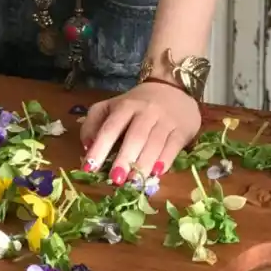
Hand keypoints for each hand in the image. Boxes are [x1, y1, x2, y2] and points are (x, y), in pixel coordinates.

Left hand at [79, 81, 200, 183]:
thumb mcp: (112, 106)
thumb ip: (95, 123)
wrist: (175, 88)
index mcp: (126, 106)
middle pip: (135, 137)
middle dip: (124, 159)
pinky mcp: (182, 130)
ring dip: (143, 165)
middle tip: (115, 180)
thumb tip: (87, 147)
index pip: (110, 128)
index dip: (99, 148)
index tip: (89, 168)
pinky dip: (164, 161)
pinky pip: (173, 147)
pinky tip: (156, 174)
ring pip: (154, 144)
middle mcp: (146, 111)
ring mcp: (166, 120)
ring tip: (133, 182)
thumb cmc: (139, 104)